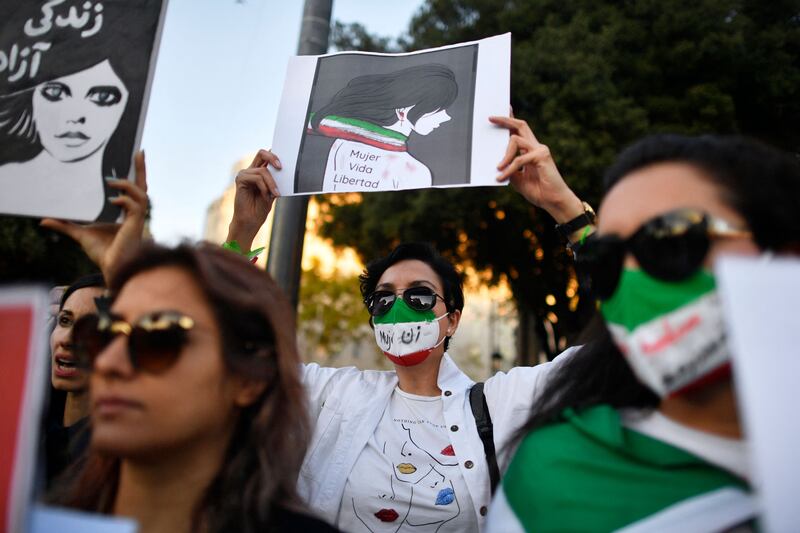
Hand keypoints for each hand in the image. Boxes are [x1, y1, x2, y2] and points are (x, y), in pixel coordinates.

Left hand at [41, 151, 148, 280]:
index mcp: (126, 213)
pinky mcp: (136, 226)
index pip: (134, 190)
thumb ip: (65, 224)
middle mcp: (135, 214)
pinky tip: (113, 201)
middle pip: (143, 187)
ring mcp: (138, 219)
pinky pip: (135, 207)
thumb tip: (43, 220)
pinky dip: (125, 201)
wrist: (110, 267)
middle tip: (139, 151)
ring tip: (111, 182)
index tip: (134, 156)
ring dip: (128, 185)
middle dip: (142, 169)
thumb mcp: (79, 233)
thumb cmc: (102, 252)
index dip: (136, 174)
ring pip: (142, 194)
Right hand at [226, 149, 281, 250]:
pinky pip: (257, 178)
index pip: (266, 156)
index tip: (287, 156)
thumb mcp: (273, 192)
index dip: (275, 154)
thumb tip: (283, 169)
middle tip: (281, 167)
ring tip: (275, 194)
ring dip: (272, 183)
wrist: (251, 221)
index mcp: (258, 172)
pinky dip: (264, 187)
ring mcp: (245, 174)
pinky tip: (265, 196)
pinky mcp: (240, 179)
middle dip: (273, 157)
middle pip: (262, 153)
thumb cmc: (261, 208)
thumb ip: (275, 180)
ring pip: (263, 171)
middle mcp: (251, 170)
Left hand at [490, 115, 583, 223]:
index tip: (499, 113)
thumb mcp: (517, 180)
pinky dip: (509, 168)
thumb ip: (509, 169)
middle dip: (505, 120)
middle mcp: (536, 147)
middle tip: (491, 118)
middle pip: (521, 125)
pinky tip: (502, 177)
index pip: (520, 131)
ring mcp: (540, 150)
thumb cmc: (538, 191)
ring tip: (498, 169)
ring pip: (515, 140)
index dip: (510, 120)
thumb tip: (496, 163)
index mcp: (530, 151)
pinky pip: (519, 158)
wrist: (554, 201)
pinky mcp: (542, 156)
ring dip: (504, 155)